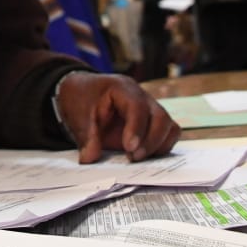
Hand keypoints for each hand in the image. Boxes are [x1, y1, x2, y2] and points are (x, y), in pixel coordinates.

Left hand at [54, 72, 180, 164]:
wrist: (82, 93)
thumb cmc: (81, 99)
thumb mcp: (77, 115)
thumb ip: (85, 137)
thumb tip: (90, 159)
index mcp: (122, 88)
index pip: (138, 106)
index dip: (137, 128)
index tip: (129, 148)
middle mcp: (141, 96)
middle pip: (161, 116)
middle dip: (151, 141)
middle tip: (133, 157)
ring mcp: (150, 109)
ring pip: (169, 126)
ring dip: (158, 145)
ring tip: (137, 158)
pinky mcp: (152, 123)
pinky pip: (167, 134)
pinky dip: (160, 147)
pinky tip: (143, 156)